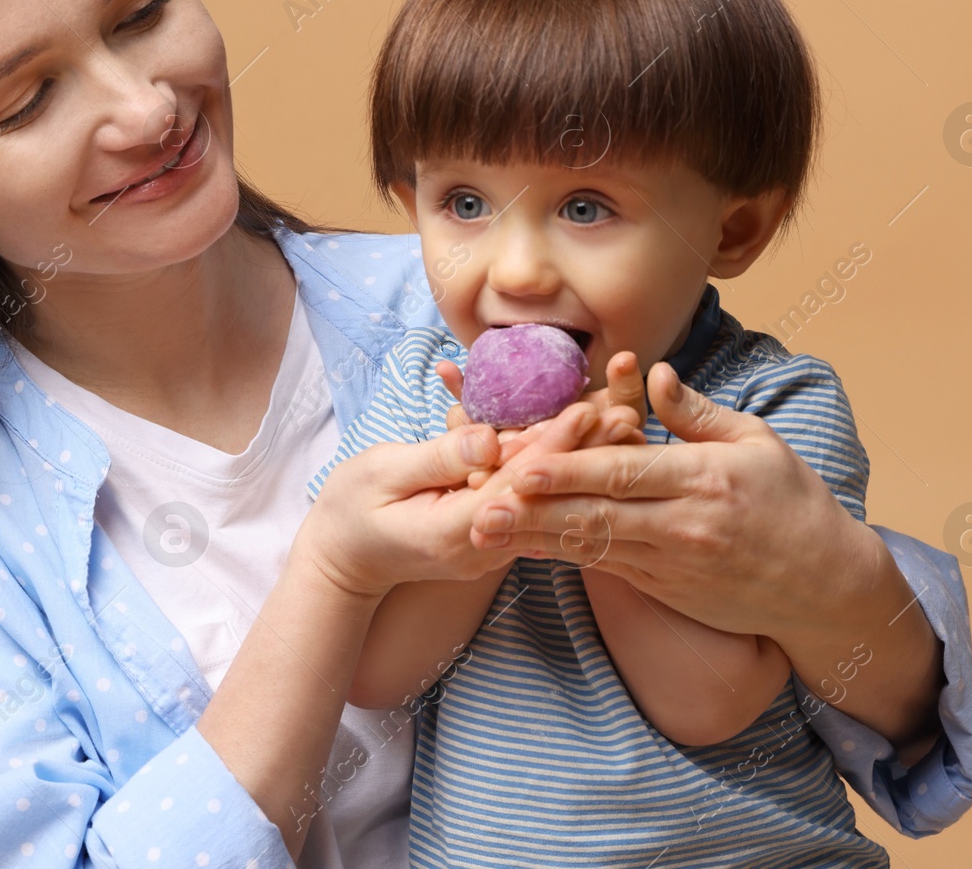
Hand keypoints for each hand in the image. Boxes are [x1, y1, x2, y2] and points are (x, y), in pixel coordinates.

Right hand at [297, 402, 603, 598]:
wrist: (342, 562)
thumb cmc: (349, 511)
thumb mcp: (381, 474)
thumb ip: (438, 457)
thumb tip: (487, 439)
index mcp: (456, 531)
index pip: (517, 486)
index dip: (554, 446)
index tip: (588, 410)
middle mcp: (485, 545)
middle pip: (545, 495)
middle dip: (586, 453)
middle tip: (629, 412)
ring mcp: (493, 546)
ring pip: (546, 498)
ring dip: (582, 461)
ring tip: (623, 424)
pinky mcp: (495, 537)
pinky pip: (530, 501)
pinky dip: (557, 471)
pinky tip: (588, 445)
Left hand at [465, 360, 880, 641]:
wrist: (826, 587)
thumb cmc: (793, 502)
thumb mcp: (757, 442)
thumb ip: (696, 412)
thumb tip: (651, 373)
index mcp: (706, 480)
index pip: (625, 472)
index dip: (569, 470)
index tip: (522, 464)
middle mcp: (684, 525)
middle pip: (596, 514)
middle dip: (533, 510)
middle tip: (478, 505)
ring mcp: (673, 563)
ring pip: (592, 546)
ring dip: (534, 538)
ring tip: (482, 531)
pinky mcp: (665, 589)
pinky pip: (605, 568)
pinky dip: (562, 557)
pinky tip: (522, 549)